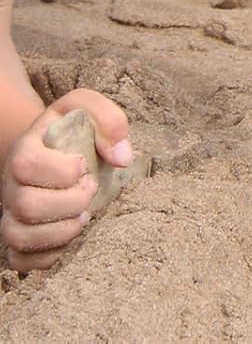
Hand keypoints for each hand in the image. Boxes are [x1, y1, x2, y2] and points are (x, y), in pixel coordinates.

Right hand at [0, 90, 131, 271]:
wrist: (51, 148)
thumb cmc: (72, 129)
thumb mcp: (86, 108)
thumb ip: (108, 120)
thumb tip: (123, 158)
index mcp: (24, 151)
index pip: (26, 164)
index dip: (60, 170)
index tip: (84, 165)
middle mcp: (11, 186)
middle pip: (27, 205)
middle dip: (69, 202)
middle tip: (91, 190)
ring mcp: (11, 215)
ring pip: (20, 237)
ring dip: (62, 231)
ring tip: (85, 215)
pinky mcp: (17, 240)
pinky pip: (22, 260)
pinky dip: (50, 255)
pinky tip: (72, 236)